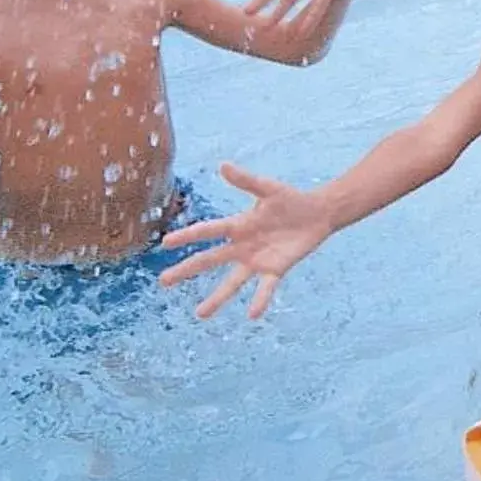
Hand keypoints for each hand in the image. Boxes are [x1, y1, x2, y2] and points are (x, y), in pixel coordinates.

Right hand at [157, 163, 333, 319]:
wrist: (317, 214)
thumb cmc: (290, 200)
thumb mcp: (268, 188)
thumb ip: (246, 180)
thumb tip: (223, 165)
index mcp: (237, 225)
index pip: (207, 231)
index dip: (188, 236)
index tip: (166, 243)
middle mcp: (241, 246)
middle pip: (210, 260)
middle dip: (187, 270)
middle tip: (163, 281)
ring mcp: (257, 260)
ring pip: (232, 281)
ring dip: (217, 297)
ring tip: (200, 314)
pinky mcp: (276, 269)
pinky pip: (265, 287)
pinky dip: (259, 299)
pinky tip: (252, 314)